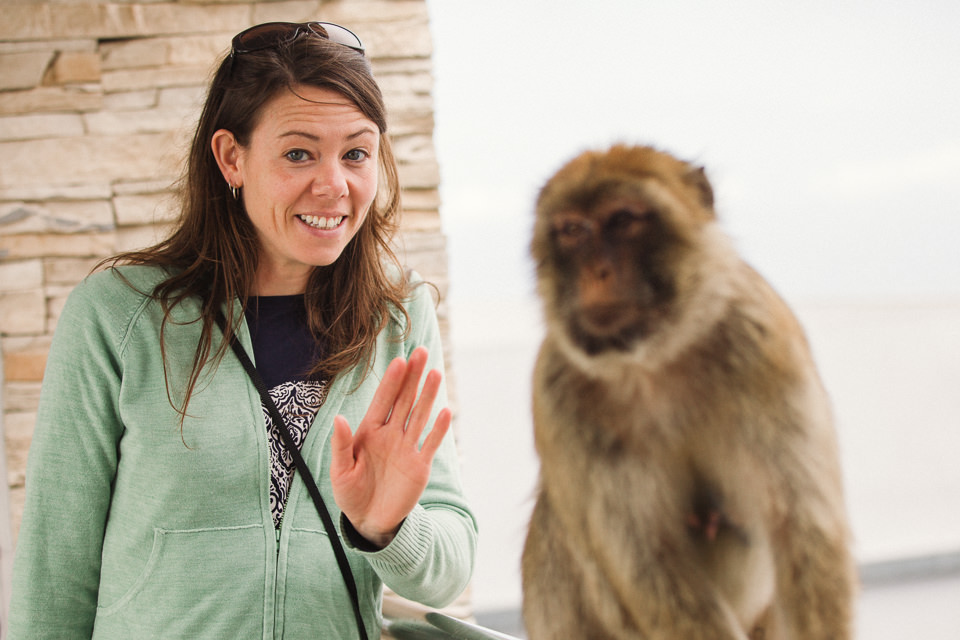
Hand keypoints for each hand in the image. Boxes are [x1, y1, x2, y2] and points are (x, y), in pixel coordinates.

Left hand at [329, 347, 451, 548]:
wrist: (369, 521)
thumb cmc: (351, 493)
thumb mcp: (340, 471)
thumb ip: (341, 445)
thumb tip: (340, 418)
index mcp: (369, 432)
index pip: (382, 401)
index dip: (391, 381)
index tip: (399, 361)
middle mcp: (390, 434)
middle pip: (404, 400)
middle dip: (412, 376)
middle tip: (421, 351)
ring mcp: (407, 448)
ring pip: (419, 416)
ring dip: (428, 395)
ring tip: (435, 373)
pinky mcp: (419, 466)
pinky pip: (430, 443)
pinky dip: (438, 429)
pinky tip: (447, 412)